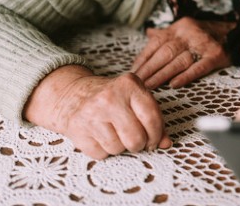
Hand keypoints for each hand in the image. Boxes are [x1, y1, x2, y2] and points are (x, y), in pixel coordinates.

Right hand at [25, 65, 171, 158]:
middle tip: (135, 140)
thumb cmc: (111, 98)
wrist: (73, 94)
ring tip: (115, 133)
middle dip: (139, 144)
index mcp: (129, 85)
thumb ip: (153, 118)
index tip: (155, 140)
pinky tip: (100, 136)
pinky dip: (103, 151)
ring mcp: (92, 114)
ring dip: (120, 147)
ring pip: (118, 149)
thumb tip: (166, 143)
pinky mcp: (77, 129)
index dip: (157, 135)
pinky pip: (101, 154)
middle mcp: (110, 98)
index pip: (152, 118)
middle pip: (136, 138)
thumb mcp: (134, 98)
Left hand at [131, 17, 232, 88]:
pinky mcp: (215, 55)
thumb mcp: (185, 27)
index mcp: (179, 27)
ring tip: (150, 88)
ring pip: (178, 61)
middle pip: (165, 53)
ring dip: (162, 75)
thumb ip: (167, 32)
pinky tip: (174, 85)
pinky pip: (199, 67)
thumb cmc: (206, 33)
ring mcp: (203, 44)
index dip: (143, 59)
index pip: (156, 43)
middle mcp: (189, 33)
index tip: (133, 73)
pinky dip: (185, 76)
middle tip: (138, 84)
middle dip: (149, 70)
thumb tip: (148, 33)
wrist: (236, 32)